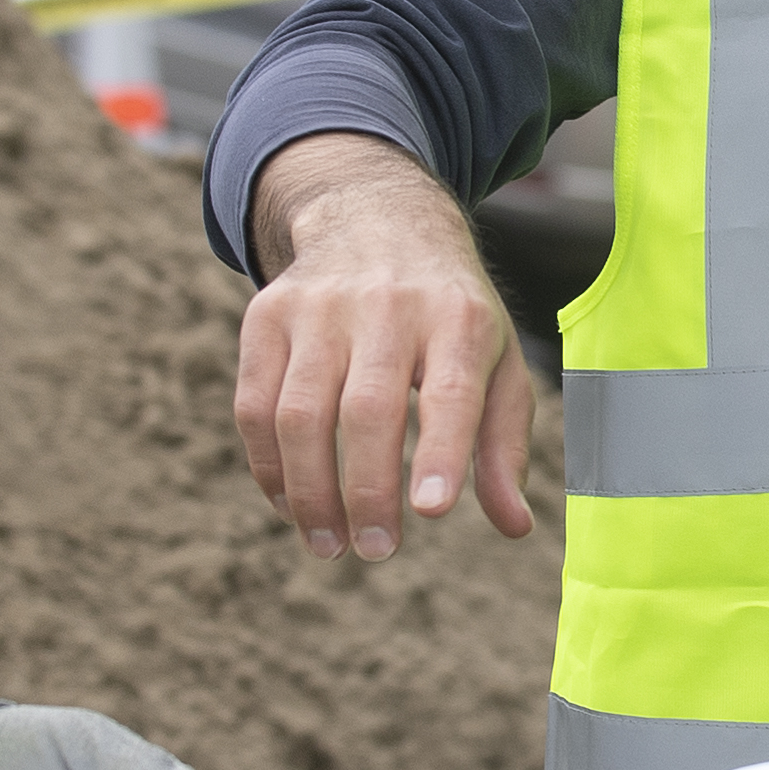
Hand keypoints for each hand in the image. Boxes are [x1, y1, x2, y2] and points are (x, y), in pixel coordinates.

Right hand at [234, 131, 532, 559]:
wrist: (378, 218)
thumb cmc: (451, 313)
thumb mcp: (498, 361)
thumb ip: (503, 444)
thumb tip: (514, 525)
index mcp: (459, 317)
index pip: (450, 389)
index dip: (440, 451)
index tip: (430, 511)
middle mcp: (388, 304)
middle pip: (366, 409)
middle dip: (366, 491)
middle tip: (375, 551)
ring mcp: (319, 307)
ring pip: (299, 412)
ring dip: (310, 492)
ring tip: (329, 545)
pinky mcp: (268, 315)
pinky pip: (254, 404)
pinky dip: (268, 466)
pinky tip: (290, 505)